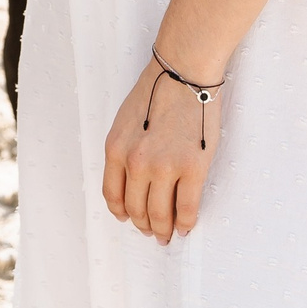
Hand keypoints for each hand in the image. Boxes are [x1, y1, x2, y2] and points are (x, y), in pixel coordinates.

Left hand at [101, 51, 220, 243]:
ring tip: (168, 234)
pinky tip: (186, 226)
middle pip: (136, 209)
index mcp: (115, 149)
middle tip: (152, 232)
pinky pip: (187, 208)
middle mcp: (136, 163)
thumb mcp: (125, 121)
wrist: (184, 73)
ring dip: (164, 230)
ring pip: (160, 215)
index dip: (123, 213)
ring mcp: (165, 167)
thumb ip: (125, 152)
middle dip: (144, 225)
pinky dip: (186, 223)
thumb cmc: (156, 91)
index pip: (113, 195)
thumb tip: (133, 182)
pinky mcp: (193, 168)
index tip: (130, 219)